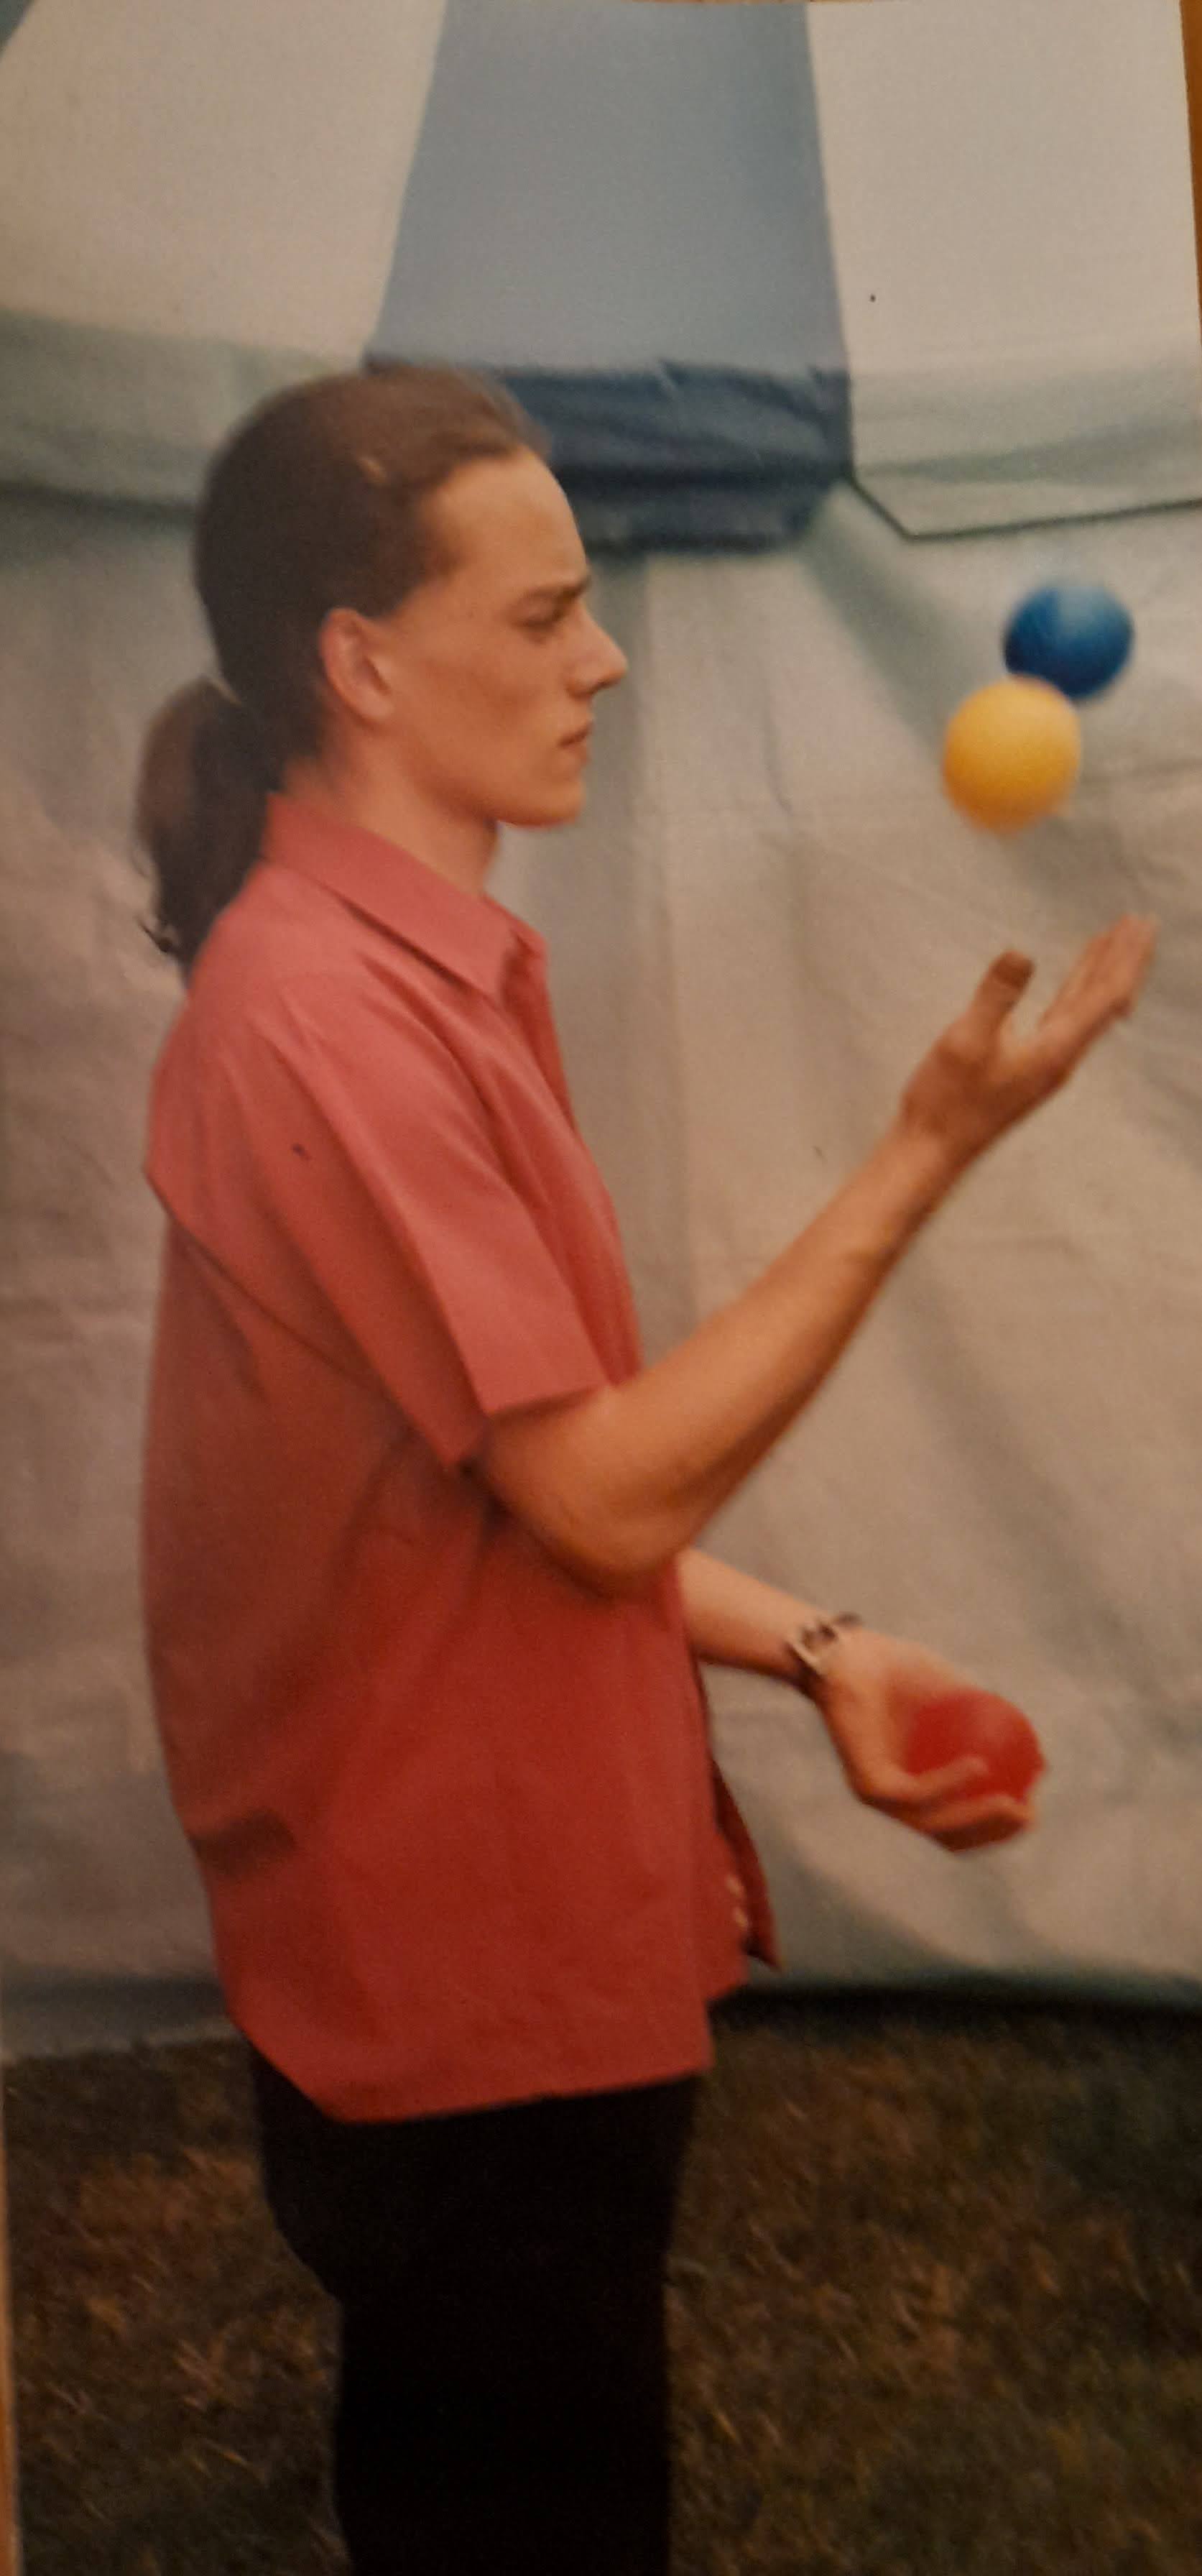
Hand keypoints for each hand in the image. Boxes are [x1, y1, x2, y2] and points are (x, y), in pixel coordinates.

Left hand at [809, 1627, 1037, 1853]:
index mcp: (916, 1787)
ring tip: (1015, 1802)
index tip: (1033, 1806)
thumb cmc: (897, 1670)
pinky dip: (951, 1783)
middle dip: (997, 1835)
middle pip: (953, 1838)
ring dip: (980, 1819)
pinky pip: (917, 1792)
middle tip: (1029, 1813)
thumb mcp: (956, 1696)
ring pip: (937, 1826)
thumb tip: (1038, 1756)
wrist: (846, 1654)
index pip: (962, 1823)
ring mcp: (880, 1797)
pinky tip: (981, 1766)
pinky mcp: (867, 1786)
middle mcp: (897, 1801)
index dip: (1001, 1826)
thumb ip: (991, 1724)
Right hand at [898, 915, 1155, 1175]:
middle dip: (1124, 959)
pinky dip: (1078, 991)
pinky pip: (1067, 1018)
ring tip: (1115, 941)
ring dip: (1103, 972)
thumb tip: (1021, 953)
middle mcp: (1062, 1056)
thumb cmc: (947, 1100)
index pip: (1106, 995)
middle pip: (1106, 1000)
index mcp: (1056, 1049)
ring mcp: (1048, 1062)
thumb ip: (996, 997)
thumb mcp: (966, 1041)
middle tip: (1141, 921)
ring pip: (1088, 1008)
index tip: (1139, 923)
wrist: (933, 1149)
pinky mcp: (1032, 1064)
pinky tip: (1075, 981)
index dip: (1125, 957)